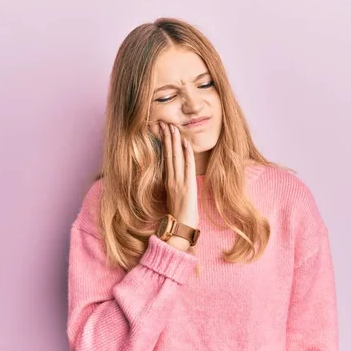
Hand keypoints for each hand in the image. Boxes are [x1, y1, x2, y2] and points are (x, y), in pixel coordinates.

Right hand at [159, 121, 198, 249]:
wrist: (180, 227)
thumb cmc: (178, 215)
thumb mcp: (172, 197)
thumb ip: (172, 185)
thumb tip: (172, 176)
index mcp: (167, 181)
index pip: (165, 158)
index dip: (164, 143)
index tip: (163, 131)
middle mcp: (171, 179)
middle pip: (168, 154)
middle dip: (167, 138)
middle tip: (165, 123)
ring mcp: (178, 182)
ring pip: (176, 157)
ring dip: (174, 142)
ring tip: (173, 127)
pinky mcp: (187, 186)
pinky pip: (187, 166)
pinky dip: (186, 153)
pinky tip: (185, 143)